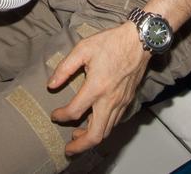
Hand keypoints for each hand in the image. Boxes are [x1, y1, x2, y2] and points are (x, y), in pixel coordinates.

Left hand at [47, 23, 150, 154]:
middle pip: (96, 135)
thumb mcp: (83, 49)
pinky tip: (94, 122)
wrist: (139, 40)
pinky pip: (115, 122)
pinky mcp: (128, 100)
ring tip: (78, 137)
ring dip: (91, 138)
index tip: (54, 114)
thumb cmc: (111, 42)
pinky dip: (103, 128)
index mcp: (96, 87)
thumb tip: (51, 84)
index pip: (74, 112)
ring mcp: (121, 102)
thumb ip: (65, 68)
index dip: (61, 116)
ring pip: (107, 131)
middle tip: (68, 149)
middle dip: (80, 146)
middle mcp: (110, 100)